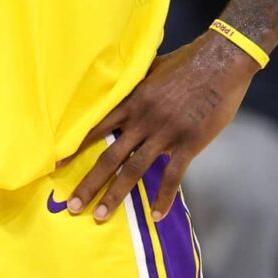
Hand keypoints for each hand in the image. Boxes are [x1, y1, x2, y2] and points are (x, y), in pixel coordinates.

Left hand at [65, 31, 257, 222]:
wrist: (221, 62)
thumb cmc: (186, 61)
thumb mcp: (151, 68)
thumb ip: (135, 85)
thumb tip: (121, 87)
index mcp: (132, 100)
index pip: (96, 128)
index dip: (76, 147)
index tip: (57, 165)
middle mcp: (142, 119)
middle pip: (109, 157)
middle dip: (89, 183)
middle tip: (72, 205)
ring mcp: (165, 133)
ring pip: (134, 171)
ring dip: (115, 195)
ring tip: (101, 215)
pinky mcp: (188, 143)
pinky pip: (172, 176)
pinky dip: (163, 198)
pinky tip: (156, 215)